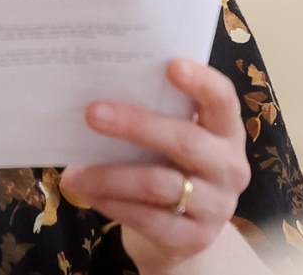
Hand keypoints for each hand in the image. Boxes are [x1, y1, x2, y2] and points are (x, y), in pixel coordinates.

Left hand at [60, 58, 250, 272]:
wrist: (182, 229)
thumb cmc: (167, 164)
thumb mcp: (168, 136)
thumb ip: (148, 112)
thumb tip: (90, 92)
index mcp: (225, 130)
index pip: (222, 100)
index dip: (201, 82)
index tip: (171, 65)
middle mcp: (229, 166)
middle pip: (186, 141)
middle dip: (135, 125)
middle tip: (91, 114)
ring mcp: (217, 206)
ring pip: (159, 184)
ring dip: (109, 175)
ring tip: (73, 173)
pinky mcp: (195, 238)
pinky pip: (148, 219)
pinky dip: (111, 203)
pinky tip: (86, 192)